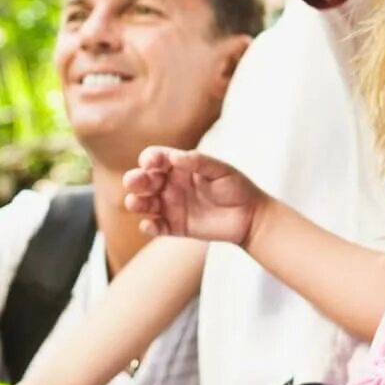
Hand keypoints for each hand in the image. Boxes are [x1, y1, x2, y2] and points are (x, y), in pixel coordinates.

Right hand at [122, 147, 265, 246]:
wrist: (250, 216)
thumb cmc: (236, 187)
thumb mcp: (220, 169)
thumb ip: (197, 161)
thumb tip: (173, 157)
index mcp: (179, 166)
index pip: (156, 159)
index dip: (150, 159)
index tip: (150, 163)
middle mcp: (170, 185)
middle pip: (145, 180)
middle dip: (136, 180)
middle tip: (133, 181)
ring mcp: (171, 206)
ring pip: (145, 204)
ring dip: (136, 203)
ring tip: (134, 202)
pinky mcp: (175, 227)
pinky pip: (157, 227)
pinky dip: (149, 226)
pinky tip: (149, 225)